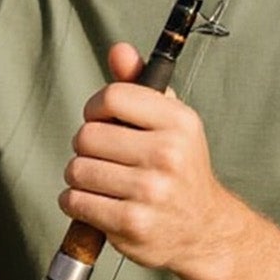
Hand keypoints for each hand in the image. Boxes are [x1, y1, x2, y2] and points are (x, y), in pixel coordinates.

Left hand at [59, 42, 241, 276]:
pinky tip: (98, 204)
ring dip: (80, 178)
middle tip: (107, 160)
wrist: (204, 229)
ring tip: (105, 184)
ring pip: (76, 170)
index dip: (95, 109)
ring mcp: (150, 190)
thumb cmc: (179, 169)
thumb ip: (139, 85)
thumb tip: (119, 50)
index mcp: (179, 122)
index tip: (102, 121)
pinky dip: (76, 203)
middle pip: (86, 136)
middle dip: (87, 148)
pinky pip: (74, 201)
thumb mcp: (171, 123)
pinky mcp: (131, 222)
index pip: (111, 97)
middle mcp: (168, 154)